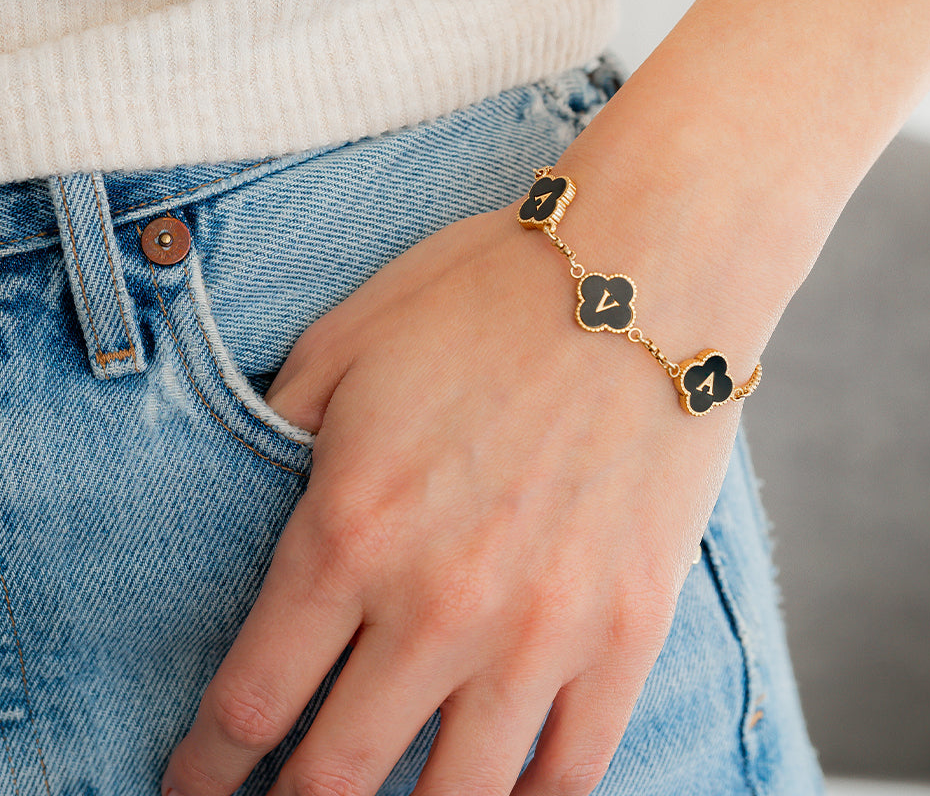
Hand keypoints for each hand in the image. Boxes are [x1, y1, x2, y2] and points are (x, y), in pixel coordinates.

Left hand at [161, 201, 740, 795]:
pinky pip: (571, 772)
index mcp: (350, 531)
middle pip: (334, 779)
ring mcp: (542, 629)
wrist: (644, 273)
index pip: (248, 704)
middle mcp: (437, 604)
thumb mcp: (346, 341)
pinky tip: (497, 791)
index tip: (197, 782)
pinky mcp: (628, 631)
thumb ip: (276, 431)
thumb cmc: (491, 292)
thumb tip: (255, 509)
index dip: (205, 766)